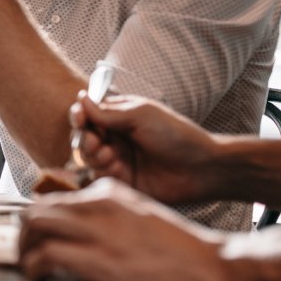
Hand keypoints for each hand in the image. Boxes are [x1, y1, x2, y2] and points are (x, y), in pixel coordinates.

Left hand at [19, 178, 243, 280]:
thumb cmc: (185, 255)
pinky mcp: (99, 258)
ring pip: (33, 225)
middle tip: (26, 257)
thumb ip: (110, 225)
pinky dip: (34, 269)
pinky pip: (46, 255)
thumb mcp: (140, 222)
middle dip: (23, 236)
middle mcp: (98, 205)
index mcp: (109, 194)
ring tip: (29, 271)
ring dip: (23, 251)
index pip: (55, 200)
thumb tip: (84, 245)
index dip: (40, 224)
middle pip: (36, 209)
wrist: (217, 268)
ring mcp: (98, 230)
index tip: (38, 242)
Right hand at [73, 92, 224, 204]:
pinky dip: (102, 171)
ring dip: (93, 155)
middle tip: (96, 142)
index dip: (79, 115)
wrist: (201, 168)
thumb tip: (81, 99)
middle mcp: (116, 138)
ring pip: (87, 157)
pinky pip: (99, 176)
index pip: (89, 114)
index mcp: (120, 117)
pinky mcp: (122, 181)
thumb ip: (108, 112)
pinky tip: (118, 169)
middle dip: (85, 138)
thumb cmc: (176, 135)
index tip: (80, 119)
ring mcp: (118, 159)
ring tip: (109, 155)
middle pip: (83, 136)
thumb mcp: (141, 115)